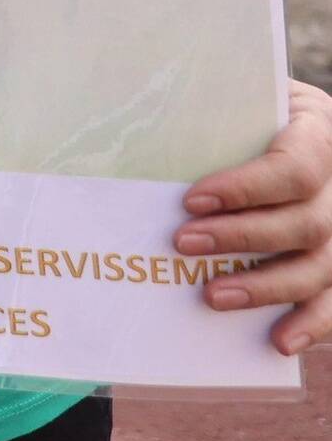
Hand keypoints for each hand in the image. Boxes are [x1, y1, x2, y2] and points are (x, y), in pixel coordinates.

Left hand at [180, 76, 331, 358]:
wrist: (282, 126)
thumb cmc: (244, 110)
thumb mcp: (234, 98)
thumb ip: (205, 115)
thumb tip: (128, 134)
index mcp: (318, 132)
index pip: (295, 168)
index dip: (247, 188)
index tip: (192, 201)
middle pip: (308, 222)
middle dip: (243, 239)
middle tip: (183, 243)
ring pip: (322, 265)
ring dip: (267, 286)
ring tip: (212, 296)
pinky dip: (312, 323)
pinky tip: (279, 342)